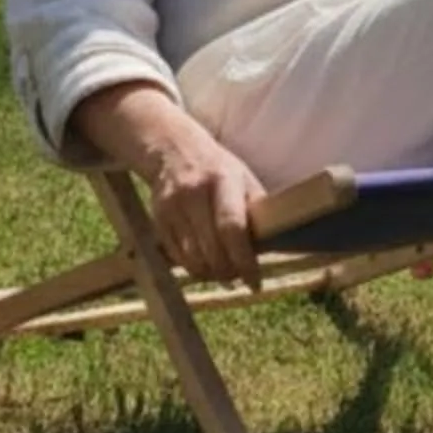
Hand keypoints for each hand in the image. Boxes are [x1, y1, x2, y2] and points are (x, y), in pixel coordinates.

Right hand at [140, 114, 266, 286]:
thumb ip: (256, 209)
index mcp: (223, 180)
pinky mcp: (158, 219)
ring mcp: (172, 206)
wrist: (173, 150)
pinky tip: (205, 265)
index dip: (244, 260)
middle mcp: (194, 193)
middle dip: (228, 271)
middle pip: (211, 248)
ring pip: (192, 257)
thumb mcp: (244, 178)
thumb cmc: (219, 170)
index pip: (232, 227)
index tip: (255, 283)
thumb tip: (273, 245)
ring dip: (211, 274)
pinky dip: (193, 268)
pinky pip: (177, 256)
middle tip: (239, 279)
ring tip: (223, 274)